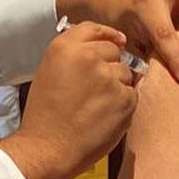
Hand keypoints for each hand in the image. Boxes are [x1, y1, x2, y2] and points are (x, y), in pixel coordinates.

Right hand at [0, 22, 137, 178]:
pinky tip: (103, 118)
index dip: (108, 36)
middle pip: (115, 52)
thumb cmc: (46, 116)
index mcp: (65, 47)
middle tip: (94, 90)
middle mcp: (89, 56)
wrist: (48, 149)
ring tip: (96, 107)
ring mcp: (109, 77)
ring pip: (126, 74)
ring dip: (117, 87)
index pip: (96, 30)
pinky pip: (132, 95)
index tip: (118, 41)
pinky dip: (123, 106)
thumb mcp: (50, 72)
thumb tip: (104, 48)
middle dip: (110, 67)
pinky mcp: (125, 99)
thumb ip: (74, 55)